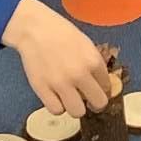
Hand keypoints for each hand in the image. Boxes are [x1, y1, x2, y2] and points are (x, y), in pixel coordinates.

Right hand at [2, 0, 110, 116]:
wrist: (34, 28)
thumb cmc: (60, 32)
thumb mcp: (85, 44)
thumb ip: (94, 64)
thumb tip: (102, 84)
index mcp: (93, 61)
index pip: (107, 87)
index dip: (102, 89)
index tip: (96, 88)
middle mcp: (79, 74)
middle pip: (98, 104)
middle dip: (94, 102)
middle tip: (87, 98)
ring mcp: (60, 84)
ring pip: (77, 112)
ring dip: (75, 107)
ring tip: (69, 97)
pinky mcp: (43, 89)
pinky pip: (56, 110)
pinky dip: (57, 106)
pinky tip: (56, 96)